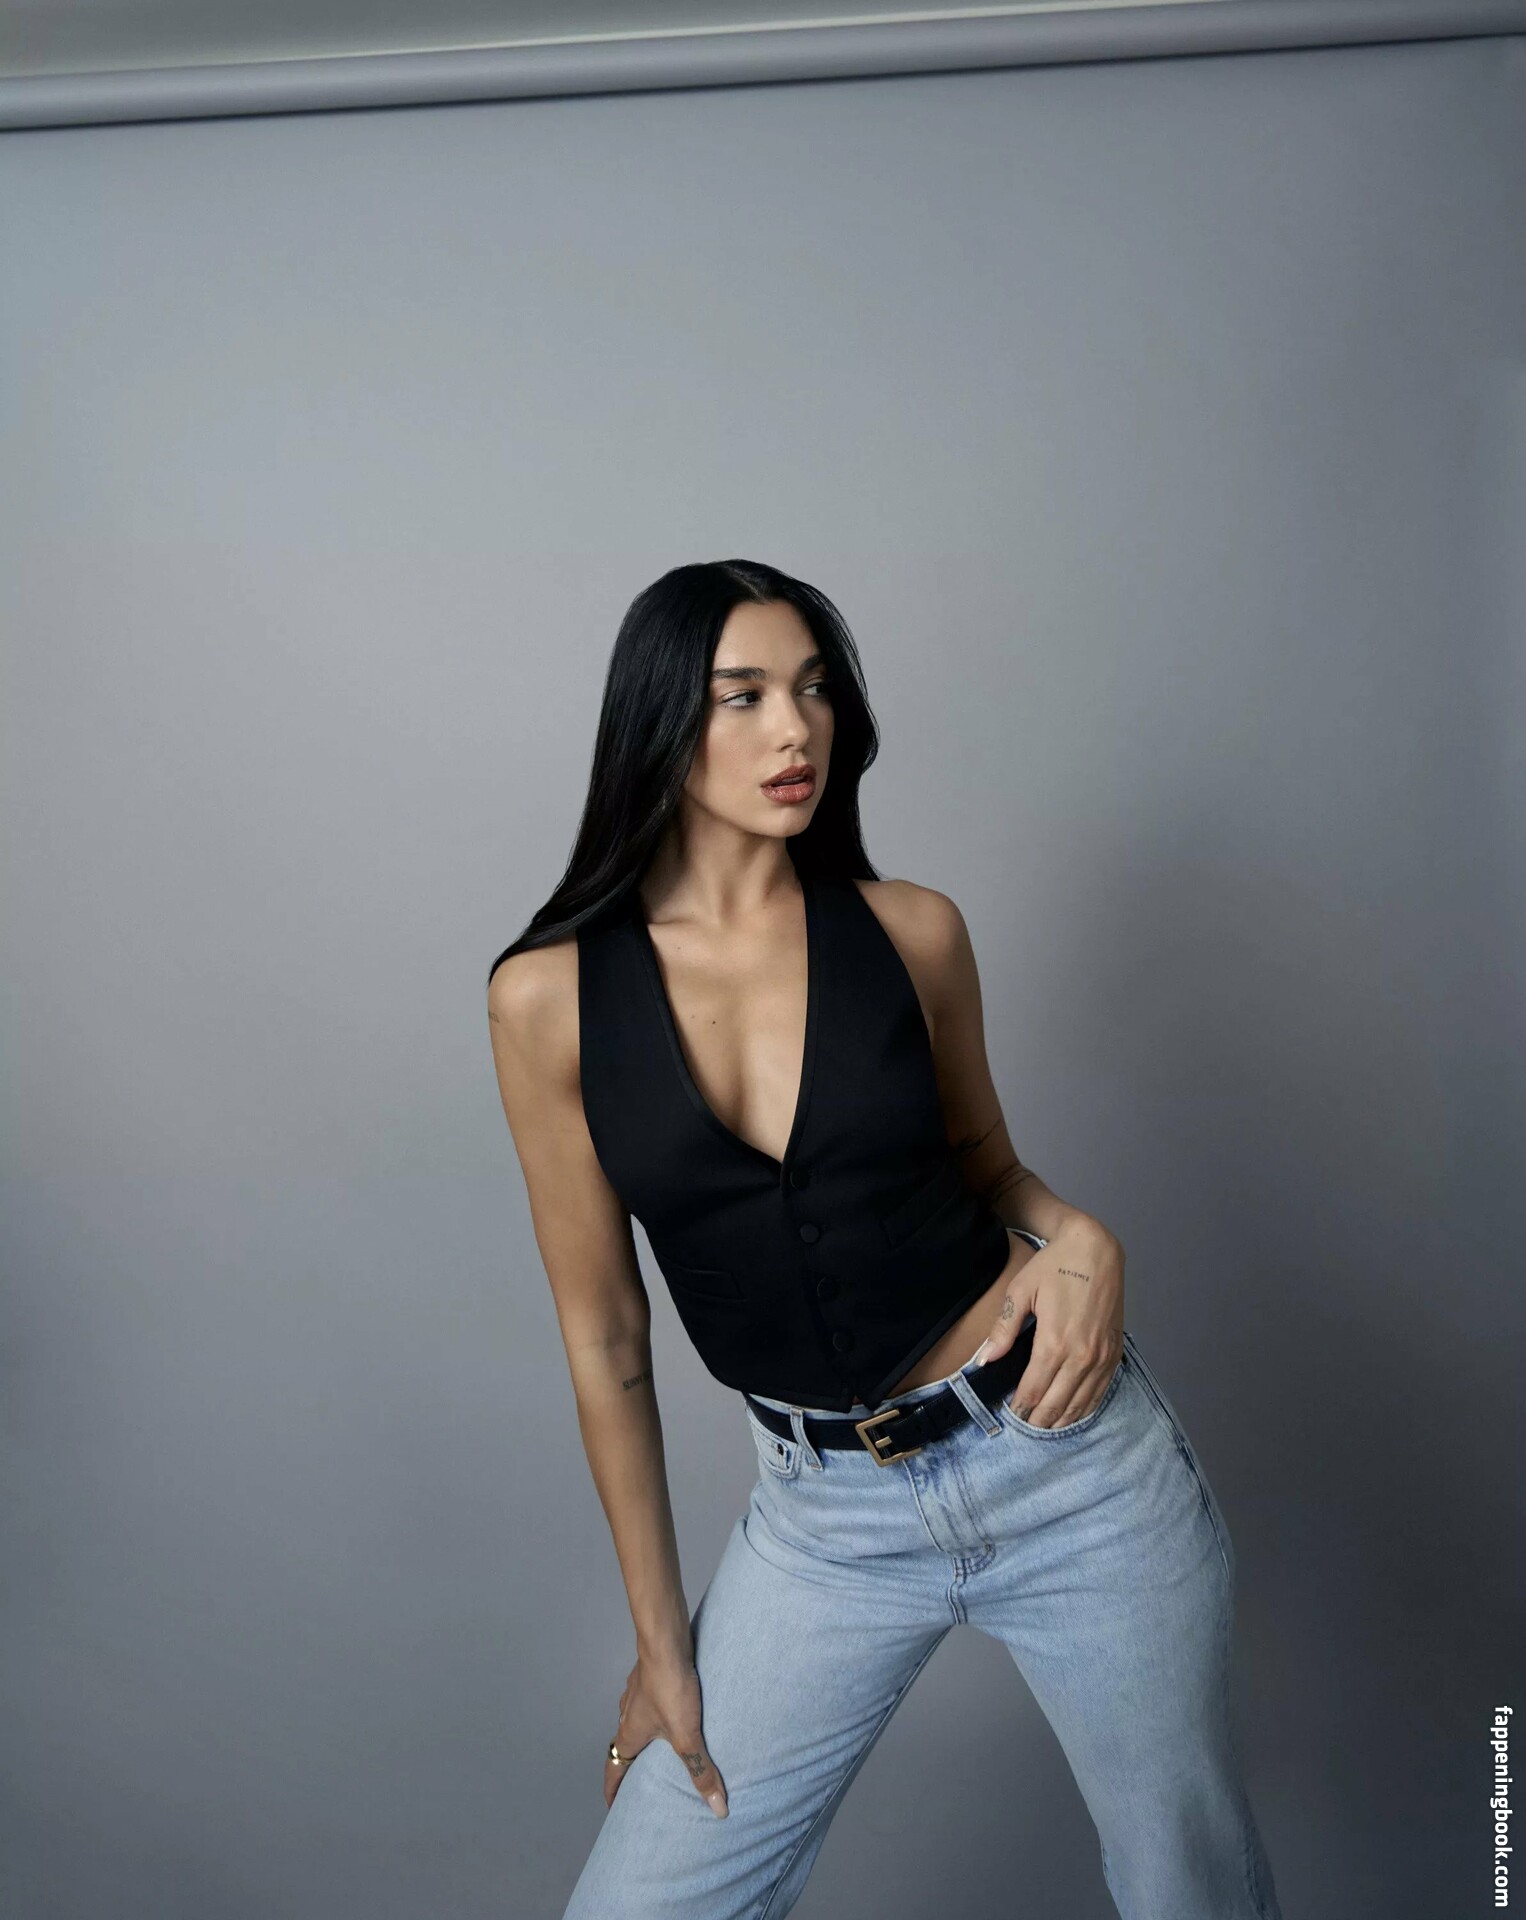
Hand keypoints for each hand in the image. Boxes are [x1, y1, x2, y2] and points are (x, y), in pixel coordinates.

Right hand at [605, 1639, 727, 1817]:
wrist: (666, 1641)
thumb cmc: (669, 1689)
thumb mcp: (687, 1735)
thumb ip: (701, 1770)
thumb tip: (718, 1809)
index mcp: (628, 1734)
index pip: (613, 1769)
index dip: (612, 1791)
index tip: (613, 1808)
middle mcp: (626, 1714)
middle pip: (624, 1746)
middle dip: (632, 1764)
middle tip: (645, 1780)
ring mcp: (635, 1692)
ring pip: (636, 1721)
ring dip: (645, 1736)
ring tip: (665, 1746)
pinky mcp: (649, 1675)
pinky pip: (649, 1702)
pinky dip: (658, 1713)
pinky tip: (677, 1710)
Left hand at [975, 1219, 1124, 1428]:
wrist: (1095, 1249)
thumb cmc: (1054, 1266)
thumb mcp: (1021, 1291)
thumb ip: (1004, 1329)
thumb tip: (984, 1360)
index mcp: (1055, 1342)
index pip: (1034, 1390)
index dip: (1020, 1407)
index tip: (1010, 1417)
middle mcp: (1082, 1355)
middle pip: (1057, 1403)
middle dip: (1039, 1419)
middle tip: (1024, 1427)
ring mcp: (1102, 1356)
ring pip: (1081, 1402)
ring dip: (1062, 1419)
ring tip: (1045, 1427)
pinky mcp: (1115, 1352)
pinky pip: (1101, 1391)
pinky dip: (1086, 1407)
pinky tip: (1074, 1413)